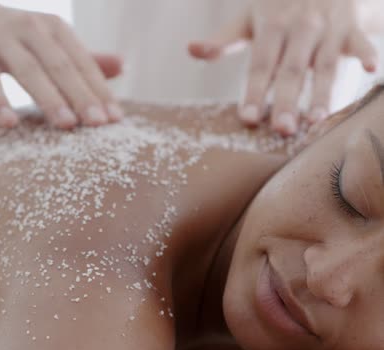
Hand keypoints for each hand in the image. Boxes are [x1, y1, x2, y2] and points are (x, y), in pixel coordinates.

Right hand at [0, 0, 122, 128]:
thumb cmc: (19, 37)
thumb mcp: (53, 42)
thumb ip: (85, 58)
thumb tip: (124, 66)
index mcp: (56, 30)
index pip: (83, 64)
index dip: (100, 91)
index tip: (115, 119)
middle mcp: (33, 28)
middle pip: (61, 67)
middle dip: (81, 95)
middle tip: (98, 124)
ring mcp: (2, 37)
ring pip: (29, 71)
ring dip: (49, 98)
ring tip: (66, 125)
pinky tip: (8, 123)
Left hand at [189, 0, 377, 135]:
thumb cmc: (277, 5)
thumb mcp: (249, 18)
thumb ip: (223, 39)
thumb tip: (191, 49)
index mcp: (270, 27)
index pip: (260, 65)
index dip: (255, 91)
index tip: (249, 117)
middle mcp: (299, 27)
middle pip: (292, 69)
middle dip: (288, 100)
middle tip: (283, 130)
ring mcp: (327, 26)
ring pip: (325, 63)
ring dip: (323, 91)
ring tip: (317, 121)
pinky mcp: (351, 25)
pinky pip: (360, 40)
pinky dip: (367, 52)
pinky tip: (372, 70)